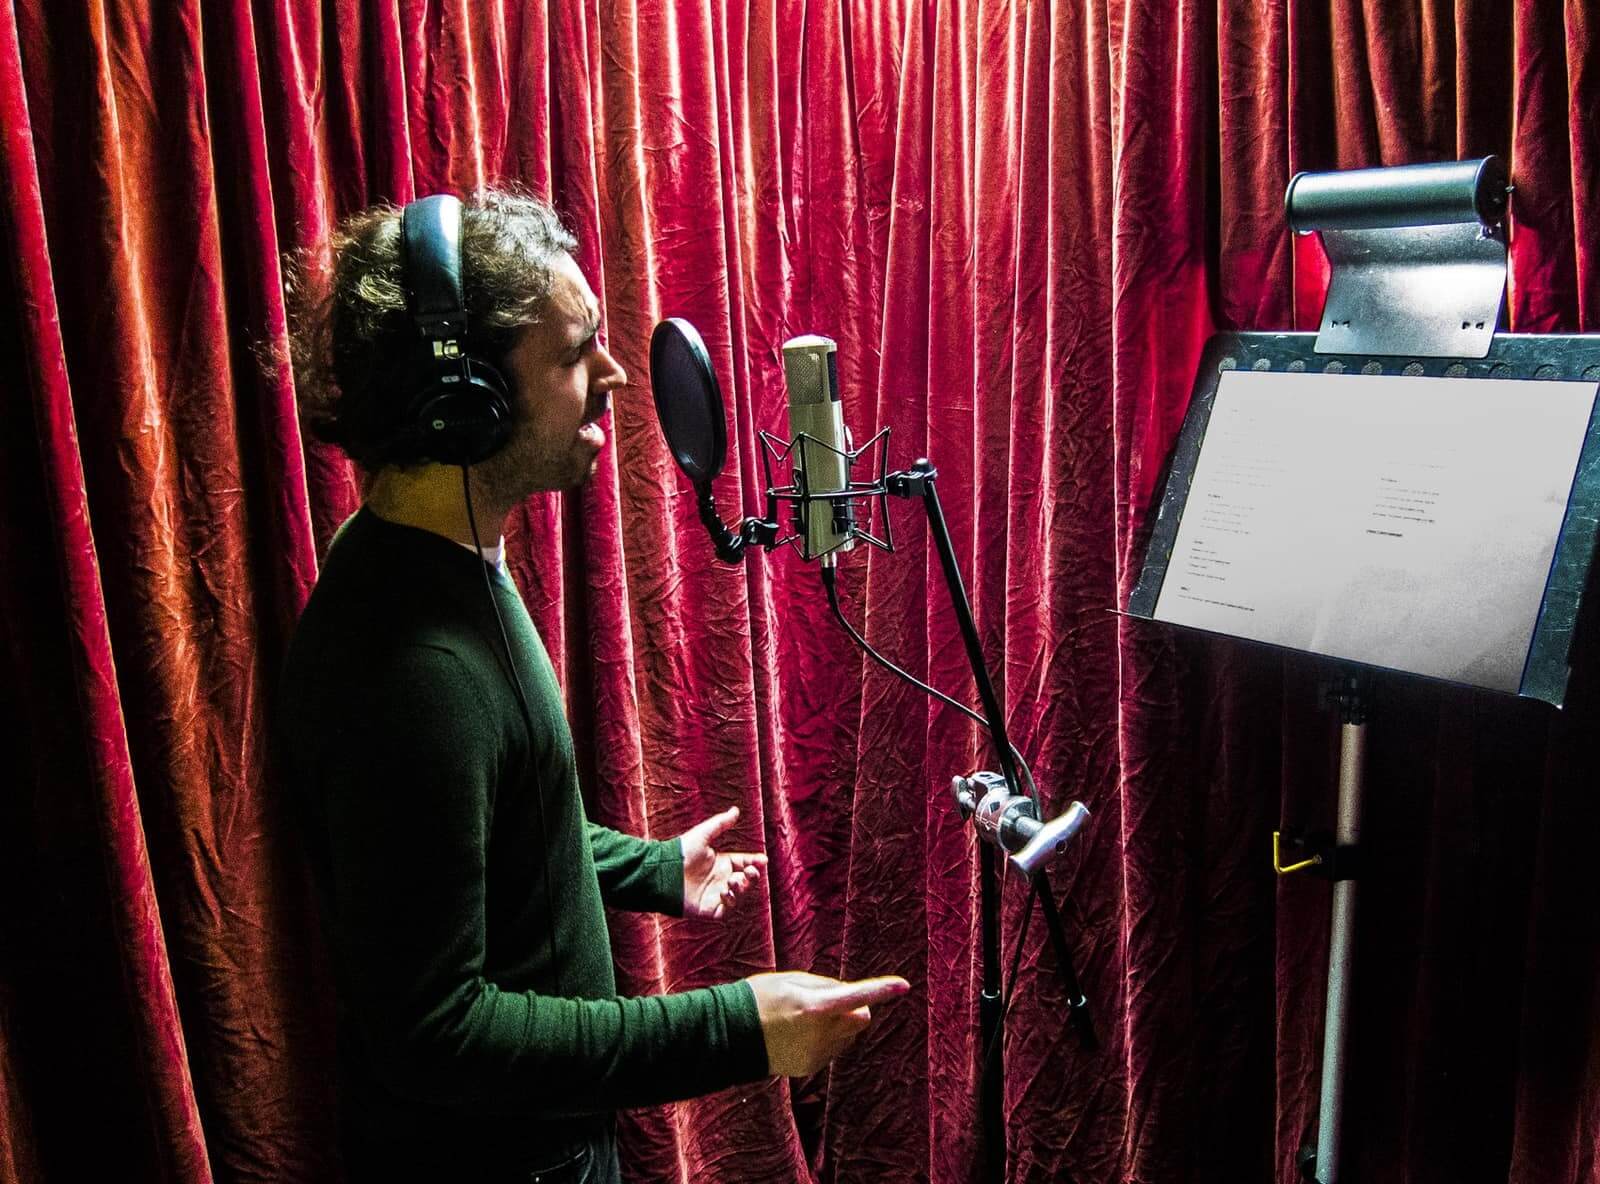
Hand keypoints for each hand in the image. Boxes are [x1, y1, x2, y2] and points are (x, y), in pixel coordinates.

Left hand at [680, 806, 767, 919]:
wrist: (664, 872)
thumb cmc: (681, 852)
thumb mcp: (703, 834)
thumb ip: (720, 823)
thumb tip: (735, 809)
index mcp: (721, 863)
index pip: (744, 863)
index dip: (755, 862)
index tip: (763, 860)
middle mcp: (720, 879)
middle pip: (746, 880)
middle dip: (752, 876)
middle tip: (751, 871)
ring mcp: (716, 895)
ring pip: (739, 895)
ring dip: (742, 888)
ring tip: (734, 880)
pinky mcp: (709, 909)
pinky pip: (727, 909)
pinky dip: (730, 901)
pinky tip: (724, 891)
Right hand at [746, 972, 911, 1076]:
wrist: (731, 1035)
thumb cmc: (760, 998)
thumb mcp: (791, 980)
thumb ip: (825, 986)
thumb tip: (850, 996)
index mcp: (815, 1006)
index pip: (858, 996)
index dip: (882, 989)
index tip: (904, 985)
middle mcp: (821, 1033)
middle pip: (861, 1018)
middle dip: (856, 1009)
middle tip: (829, 1002)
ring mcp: (817, 1053)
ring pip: (847, 1035)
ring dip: (838, 1025)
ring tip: (804, 1018)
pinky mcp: (811, 1066)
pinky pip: (831, 1049)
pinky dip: (824, 1040)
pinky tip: (798, 1035)